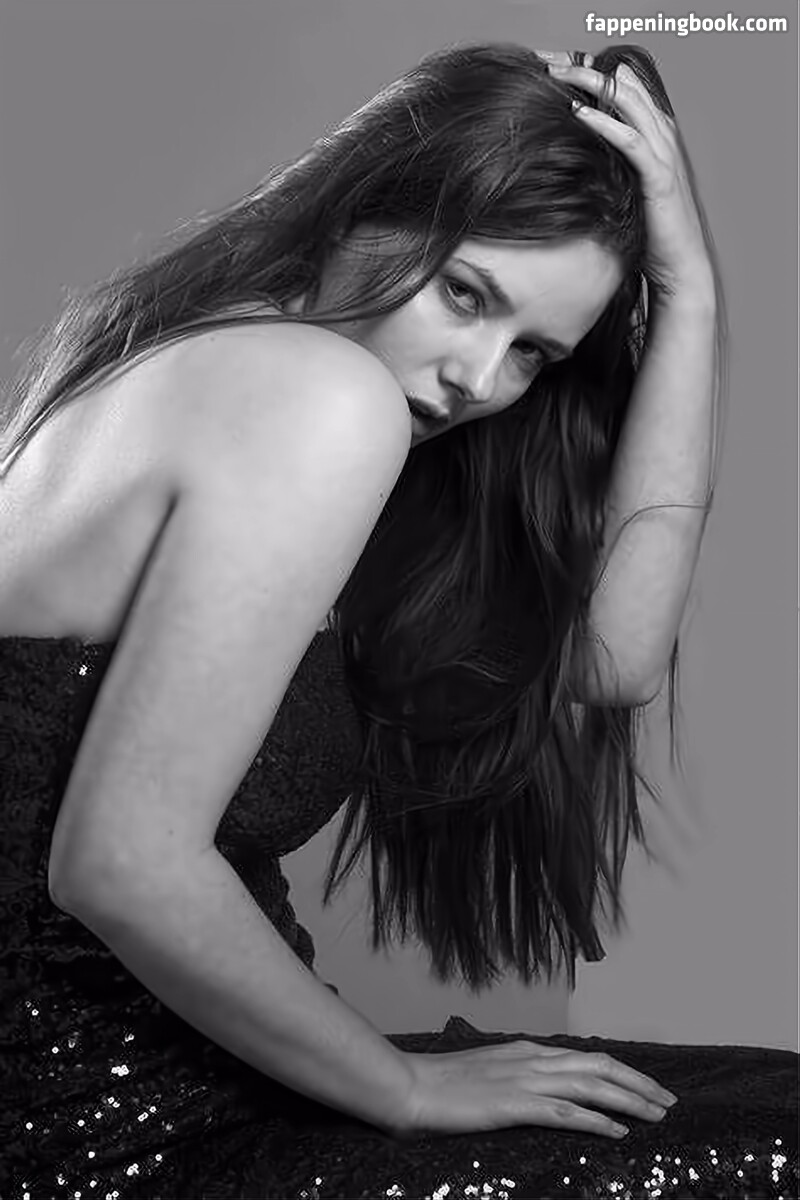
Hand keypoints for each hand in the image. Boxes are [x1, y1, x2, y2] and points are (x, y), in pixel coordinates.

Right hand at [399, 1038, 677, 1137]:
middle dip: (638, 1084)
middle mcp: (532, 1060)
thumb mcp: (488, 1075)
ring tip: (655, 1116)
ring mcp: (523, 1081)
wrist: (407, 1087)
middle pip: (599, 1066)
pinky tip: (616, 1132)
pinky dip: (595, 1120)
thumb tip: (547, 1092)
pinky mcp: (512, 1105)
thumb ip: (518, 1078)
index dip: (623, 1071)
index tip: (648, 1088)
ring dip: (628, 1100)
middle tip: (668, 1102)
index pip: (588, 1057)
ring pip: (590, 1085)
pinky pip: (564, 1112)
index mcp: (527, 1051)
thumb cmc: (441, 1086)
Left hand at [542, 52, 713, 299]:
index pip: (626, 93)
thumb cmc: (650, 236)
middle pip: (625, 90)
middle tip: (553, 62)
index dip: (596, 76)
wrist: (679, 268)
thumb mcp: (626, 193)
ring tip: (561, 74)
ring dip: (594, 86)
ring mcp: (663, 157)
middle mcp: (662, 140)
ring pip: (630, 105)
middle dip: (588, 71)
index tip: (560, 67)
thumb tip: (580, 158)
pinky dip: (606, 124)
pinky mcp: (659, 179)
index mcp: (655, 140)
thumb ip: (611, 169)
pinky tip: (580, 112)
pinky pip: (631, 142)